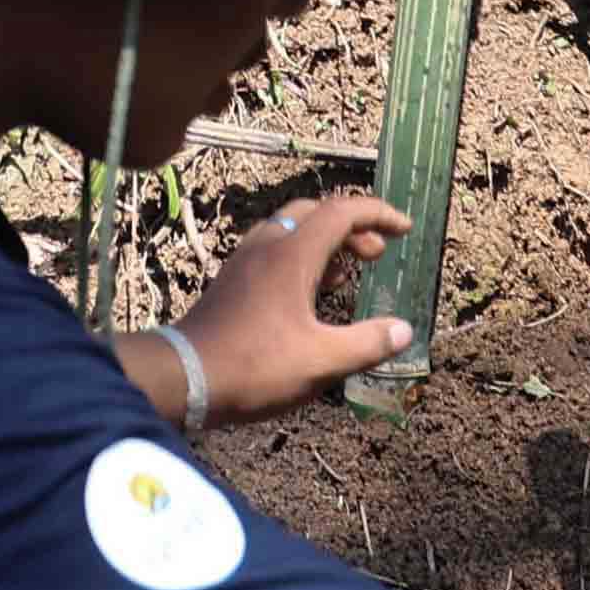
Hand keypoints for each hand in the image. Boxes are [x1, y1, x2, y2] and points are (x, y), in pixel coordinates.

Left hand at [165, 195, 414, 423]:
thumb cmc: (255, 368)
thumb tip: (404, 330)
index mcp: (292, 254)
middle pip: (316, 213)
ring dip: (326, 243)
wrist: (183, 377)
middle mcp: (267, 246)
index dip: (379, 213)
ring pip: (292, 230)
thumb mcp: (321, 362)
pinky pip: (273, 251)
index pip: (343, 211)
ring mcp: (245, 262)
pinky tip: (311, 294)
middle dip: (353, 227)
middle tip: (378, 253)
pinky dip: (302, 259)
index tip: (405, 228)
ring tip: (350, 274)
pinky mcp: (232, 281)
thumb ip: (367, 344)